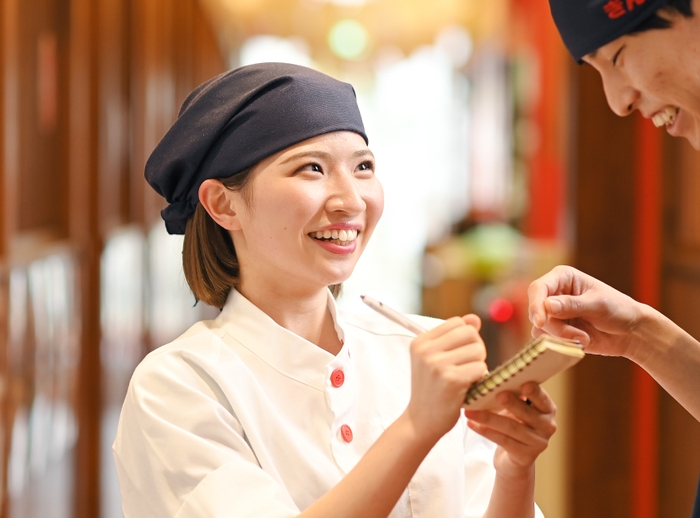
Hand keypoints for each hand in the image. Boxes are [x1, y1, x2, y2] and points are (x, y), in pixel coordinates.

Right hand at [405, 314, 486, 441]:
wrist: (421, 421)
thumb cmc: (432, 389)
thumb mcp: (436, 358)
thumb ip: (455, 336)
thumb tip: (474, 318)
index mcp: (421, 341)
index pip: (458, 322)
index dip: (466, 337)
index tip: (459, 354)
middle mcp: (426, 350)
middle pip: (470, 333)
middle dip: (476, 348)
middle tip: (467, 366)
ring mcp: (437, 365)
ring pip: (478, 350)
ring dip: (479, 365)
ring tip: (466, 378)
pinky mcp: (451, 380)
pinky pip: (481, 368)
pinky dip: (480, 378)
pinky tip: (468, 387)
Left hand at [464, 382, 556, 477]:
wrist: (513, 459)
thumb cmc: (514, 424)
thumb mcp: (517, 409)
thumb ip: (512, 395)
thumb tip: (491, 380)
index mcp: (548, 409)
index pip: (542, 398)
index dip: (535, 392)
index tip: (524, 385)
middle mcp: (547, 426)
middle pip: (526, 413)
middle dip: (511, 403)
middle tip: (497, 395)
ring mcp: (538, 443)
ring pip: (511, 428)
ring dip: (488, 418)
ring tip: (471, 411)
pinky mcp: (525, 456)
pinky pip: (502, 440)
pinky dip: (485, 431)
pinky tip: (471, 424)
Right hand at [527, 265, 646, 358]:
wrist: (630, 332)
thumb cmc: (618, 310)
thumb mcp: (598, 304)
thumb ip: (572, 305)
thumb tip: (546, 305)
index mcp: (563, 278)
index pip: (538, 288)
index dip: (535, 304)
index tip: (540, 322)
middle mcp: (554, 293)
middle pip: (537, 310)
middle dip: (555, 326)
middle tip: (578, 335)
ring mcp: (554, 313)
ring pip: (540, 327)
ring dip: (560, 336)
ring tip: (583, 338)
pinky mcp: (556, 329)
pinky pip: (546, 338)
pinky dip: (560, 343)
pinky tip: (579, 341)